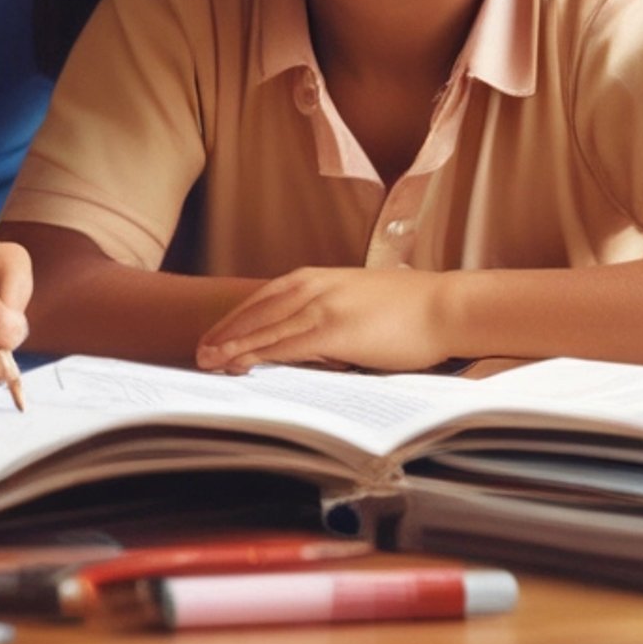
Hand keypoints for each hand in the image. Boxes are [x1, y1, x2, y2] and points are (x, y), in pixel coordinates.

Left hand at [194, 267, 455, 374]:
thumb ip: (328, 316)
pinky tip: (239, 364)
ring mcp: (322, 306)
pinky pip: (286, 345)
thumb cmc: (409, 311)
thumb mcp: (357, 303)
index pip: (264, 299)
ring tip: (208, 361)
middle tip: (199, 352)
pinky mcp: (334, 329)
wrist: (444, 307)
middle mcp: (313, 287)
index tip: (215, 335)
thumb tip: (308, 341)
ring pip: (264, 328)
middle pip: (255, 311)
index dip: (236, 318)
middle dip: (225, 332)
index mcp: (317, 279)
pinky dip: (257, 354)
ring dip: (232, 345)